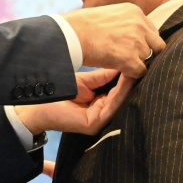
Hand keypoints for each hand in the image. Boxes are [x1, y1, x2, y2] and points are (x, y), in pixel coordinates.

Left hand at [14, 70, 135, 134]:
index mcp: (103, 104)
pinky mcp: (94, 123)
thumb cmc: (59, 92)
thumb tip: (124, 63)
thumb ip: (105, 75)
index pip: (121, 88)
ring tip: (140, 67)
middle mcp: (104, 114)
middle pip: (125, 95)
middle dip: (135, 77)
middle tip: (146, 62)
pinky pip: (112, 105)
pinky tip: (128, 78)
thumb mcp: (87, 81)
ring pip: (122, 100)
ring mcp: (101, 120)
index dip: (130, 73)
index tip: (141, 58)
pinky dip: (121, 91)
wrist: (35, 105)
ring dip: (131, 83)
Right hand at [61, 2, 164, 76]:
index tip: (132, 49)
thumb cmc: (81, 26)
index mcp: (135, 12)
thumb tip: (127, 36)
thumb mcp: (108, 14)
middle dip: (147, 53)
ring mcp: (136, 42)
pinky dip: (131, 74)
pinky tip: (119, 71)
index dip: (144, 42)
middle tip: (132, 60)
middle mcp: (139, 25)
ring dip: (137, 64)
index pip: (151, 31)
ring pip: (149, 59)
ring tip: (121, 65)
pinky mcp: (130, 59)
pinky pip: (141, 72)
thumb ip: (123, 23)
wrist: (70, 34)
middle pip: (157, 45)